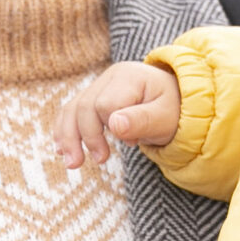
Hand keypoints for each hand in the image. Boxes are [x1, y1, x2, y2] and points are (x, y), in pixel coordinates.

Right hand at [56, 62, 179, 167]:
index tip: (134, 142)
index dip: (115, 128)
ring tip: (72, 163)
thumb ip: (141, 120)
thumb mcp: (165, 117)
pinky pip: (72, 111)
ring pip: (73, 109)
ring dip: (69, 137)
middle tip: (100, 161)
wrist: (177, 102)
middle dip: (87, 136)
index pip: (106, 104)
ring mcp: (100, 86)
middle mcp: (111, 77)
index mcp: (129, 77)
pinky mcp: (94, 97)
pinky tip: (61, 150)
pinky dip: (65, 130)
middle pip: (85, 106)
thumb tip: (113, 125)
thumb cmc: (173, 110)